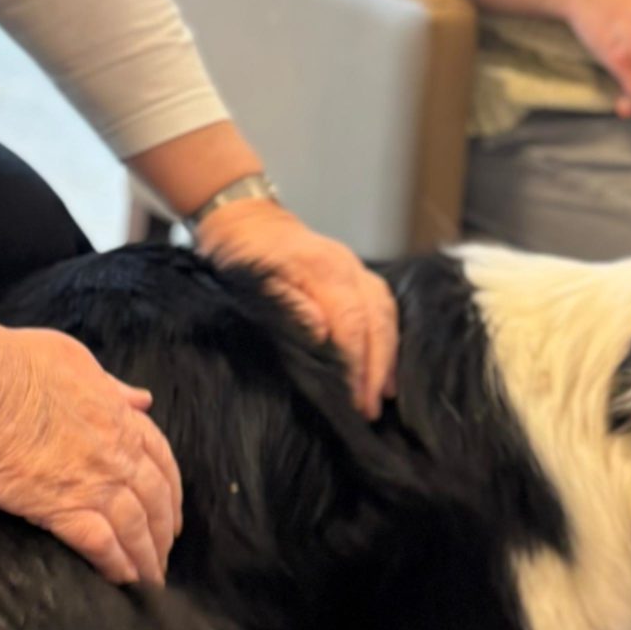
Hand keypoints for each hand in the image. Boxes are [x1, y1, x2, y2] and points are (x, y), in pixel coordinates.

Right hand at [0, 325, 182, 586]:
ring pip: (135, 527)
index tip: (173, 510)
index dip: (171, 489)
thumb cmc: (12, 362)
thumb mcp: (74, 358)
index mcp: (118, 415)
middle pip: (156, 499)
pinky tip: (121, 580)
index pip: (161, 458)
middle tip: (164, 554)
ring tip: (151, 580)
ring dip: (147, 557)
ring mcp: (92, 481)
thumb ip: (111, 385)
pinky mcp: (60, 507)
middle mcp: (115, 451)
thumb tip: (142, 399)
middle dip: (165, 530)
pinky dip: (116, 564)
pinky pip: (101, 544)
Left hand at [196, 199, 398, 416]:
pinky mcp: (358, 275)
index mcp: (322, 268)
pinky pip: (384, 308)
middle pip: (377, 319)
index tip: (353, 399)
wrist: (247, 220)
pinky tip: (384, 368)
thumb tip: (322, 333)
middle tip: (370, 409)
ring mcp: (356, 268)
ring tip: (383, 395)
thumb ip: (289, 304)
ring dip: (387, 357)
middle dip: (377, 367)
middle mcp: (347, 266)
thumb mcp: (253, 280)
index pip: (352, 322)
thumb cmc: (243, 256)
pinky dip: (387, 340)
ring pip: (386, 313)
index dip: (355, 363)